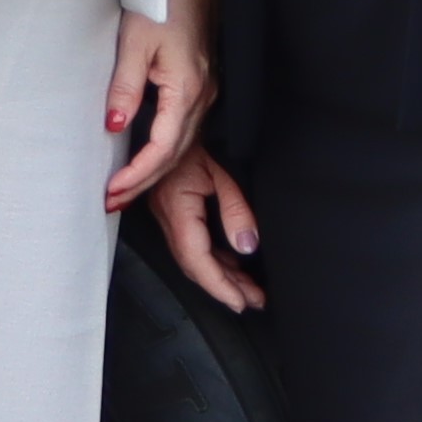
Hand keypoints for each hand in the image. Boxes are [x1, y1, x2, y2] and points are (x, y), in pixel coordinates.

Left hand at [102, 0, 214, 211]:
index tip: (114, 189)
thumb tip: (114, 127)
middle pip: (174, 156)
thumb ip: (125, 88)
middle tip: (112, 201)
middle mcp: (201, 98)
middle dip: (143, 183)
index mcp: (187, 89)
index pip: (163, 147)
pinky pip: (184, 133)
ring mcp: (204, 95)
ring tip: (123, 190)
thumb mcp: (134, 43)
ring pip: (181, 148)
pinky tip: (146, 161)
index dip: (138, 173)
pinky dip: (163, 154)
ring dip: (152, 173)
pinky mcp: (200, 89)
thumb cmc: (163, 3)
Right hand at [142, 143, 263, 310]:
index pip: (197, 258)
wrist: (176, 118)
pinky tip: (233, 267)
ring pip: (193, 258)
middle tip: (253, 301)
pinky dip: (213, 260)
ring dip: (221, 276)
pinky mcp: (173, 212)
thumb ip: (236, 211)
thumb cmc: (198, 137)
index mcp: (178, 206)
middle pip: (194, 265)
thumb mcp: (223, 172)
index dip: (218, 285)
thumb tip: (247, 247)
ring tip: (249, 291)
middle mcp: (168, 215)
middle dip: (224, 287)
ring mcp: (168, 215)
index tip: (240, 302)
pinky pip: (192, 244)